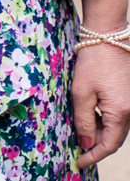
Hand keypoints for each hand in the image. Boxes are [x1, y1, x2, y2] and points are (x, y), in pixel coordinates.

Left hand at [75, 0, 129, 166]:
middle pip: (114, 137)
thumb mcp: (81, 92)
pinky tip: (88, 115)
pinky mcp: (129, 96)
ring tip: (79, 129)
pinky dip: (103, 120)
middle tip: (75, 147)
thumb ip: (83, 120)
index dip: (94, 155)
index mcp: (122, 113)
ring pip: (115, 127)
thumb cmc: (92, 62)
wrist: (107, 37)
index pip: (109, 144)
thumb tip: (86, 143)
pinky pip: (117, 116)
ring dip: (98, 131)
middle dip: (95, 144)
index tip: (79, 162)